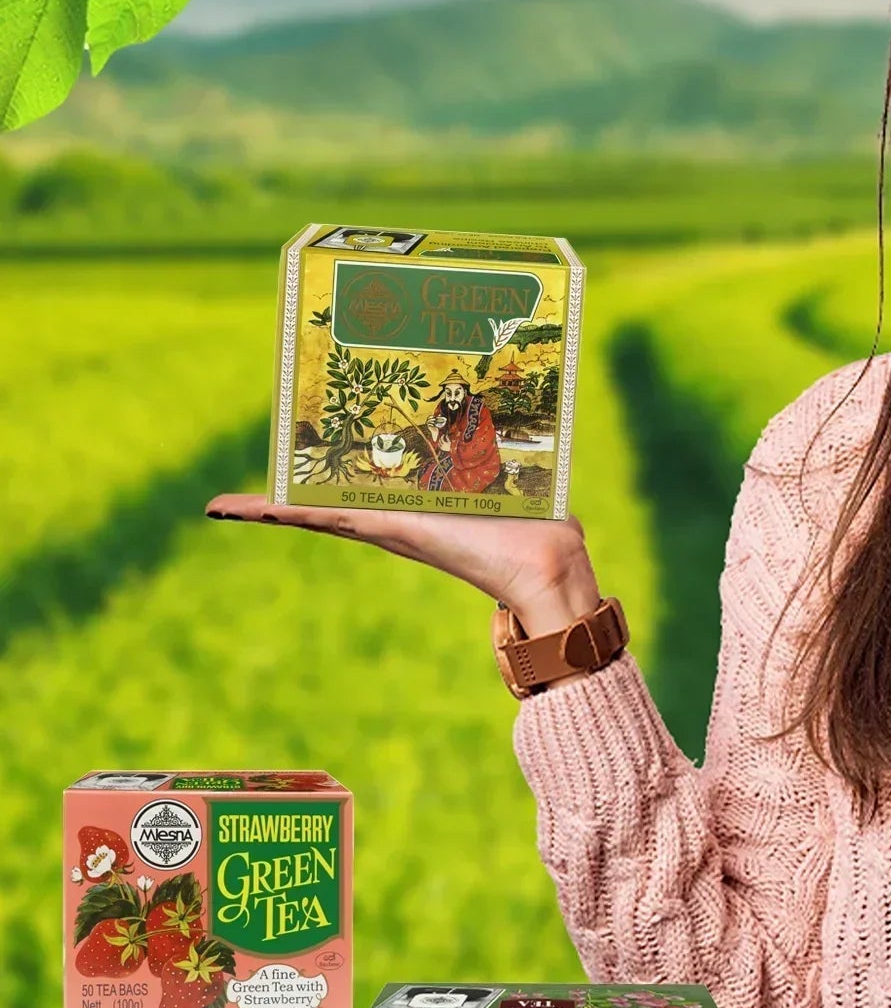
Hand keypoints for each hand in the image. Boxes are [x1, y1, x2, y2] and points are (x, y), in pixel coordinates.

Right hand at [206, 493, 602, 635]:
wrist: (546, 565)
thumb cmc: (537, 527)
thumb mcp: (506, 484)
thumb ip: (500, 465)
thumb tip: (511, 443)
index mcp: (417, 509)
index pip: (360, 495)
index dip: (322, 486)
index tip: (288, 475)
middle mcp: (397, 521)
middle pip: (327, 507)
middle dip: (282, 502)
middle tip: (233, 502)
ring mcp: (389, 528)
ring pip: (317, 516)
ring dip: (271, 512)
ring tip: (226, 508)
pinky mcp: (391, 529)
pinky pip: (329, 518)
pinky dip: (288, 514)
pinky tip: (250, 512)